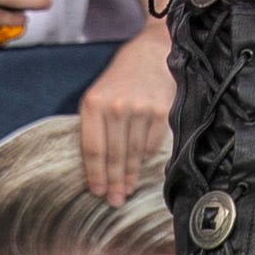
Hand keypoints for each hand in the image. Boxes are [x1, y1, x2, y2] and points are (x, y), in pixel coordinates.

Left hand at [79, 13, 173, 200]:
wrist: (151, 52)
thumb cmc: (120, 78)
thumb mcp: (97, 95)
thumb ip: (94, 125)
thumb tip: (95, 165)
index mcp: (94, 104)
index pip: (93, 148)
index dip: (95, 174)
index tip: (96, 192)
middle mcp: (117, 107)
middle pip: (114, 156)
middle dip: (113, 182)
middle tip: (114, 201)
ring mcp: (141, 110)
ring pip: (133, 154)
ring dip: (130, 175)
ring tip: (126, 189)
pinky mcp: (161, 112)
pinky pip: (151, 145)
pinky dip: (145, 160)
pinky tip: (141, 168)